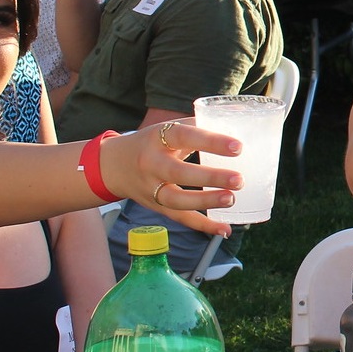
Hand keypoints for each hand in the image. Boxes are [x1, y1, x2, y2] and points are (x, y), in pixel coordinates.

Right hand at [99, 119, 242, 236]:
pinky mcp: (155, 206)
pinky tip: (224, 229)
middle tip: (239, 179)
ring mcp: (151, 188)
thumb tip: (238, 123)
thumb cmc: (152, 143)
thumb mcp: (167, 129)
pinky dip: (203, 226)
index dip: (210, 141)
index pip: (184, 136)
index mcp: (157, 138)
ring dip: (206, 202)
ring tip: (231, 199)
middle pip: (179, 172)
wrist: (113, 165)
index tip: (237, 147)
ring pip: (177, 200)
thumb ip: (197, 128)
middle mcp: (151, 163)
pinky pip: (180, 218)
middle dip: (210, 177)